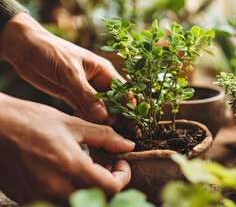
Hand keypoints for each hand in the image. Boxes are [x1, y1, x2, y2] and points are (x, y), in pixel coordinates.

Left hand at [0, 13, 123, 122]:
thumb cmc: (51, 52)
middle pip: (113, 102)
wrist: (24, 48)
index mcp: (103, 70)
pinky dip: (86, 118)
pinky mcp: (71, 95)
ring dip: (100, 120)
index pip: (123, 91)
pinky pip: (83, 110)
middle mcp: (97, 80)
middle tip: (116, 134)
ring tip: (102, 134)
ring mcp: (84, 89)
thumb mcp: (70, 73)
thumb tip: (103, 117)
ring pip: (98, 108)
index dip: (129, 107)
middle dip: (116, 117)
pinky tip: (86, 127)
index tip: (132, 124)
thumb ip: (86, 95)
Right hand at [0, 93, 134, 203]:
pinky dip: (69, 192)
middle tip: (105, 166)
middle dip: (108, 184)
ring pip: (76, 202)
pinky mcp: (25, 197)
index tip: (120, 164)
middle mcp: (54, 187)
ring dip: (89, 190)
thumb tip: (127, 145)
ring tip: (87, 169)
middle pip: (96, 200)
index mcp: (69, 165)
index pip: (110, 187)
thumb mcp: (72, 124)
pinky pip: (55, 202)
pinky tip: (67, 174)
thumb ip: (104, 136)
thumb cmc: (31, 120)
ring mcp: (37, 196)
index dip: (122, 176)